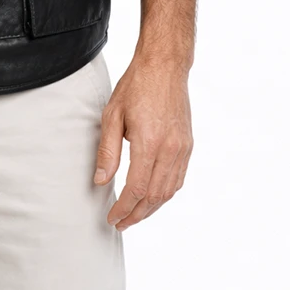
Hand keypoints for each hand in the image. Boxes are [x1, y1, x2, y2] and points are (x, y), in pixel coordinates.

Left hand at [93, 54, 192, 229]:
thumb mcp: (113, 114)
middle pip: (153, 196)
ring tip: (134, 215)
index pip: (136, 189)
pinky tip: (153, 197)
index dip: (123, 208)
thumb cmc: (136, 86)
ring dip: (151, 208)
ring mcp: (182, 148)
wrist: (165, 66)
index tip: (112, 217)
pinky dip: (165, 194)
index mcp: (149, 142)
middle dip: (136, 215)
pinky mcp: (188, 145)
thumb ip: (108, 150)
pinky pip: (178, 179)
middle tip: (120, 223)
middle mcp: (170, 150)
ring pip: (168, 191)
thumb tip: (101, 181)